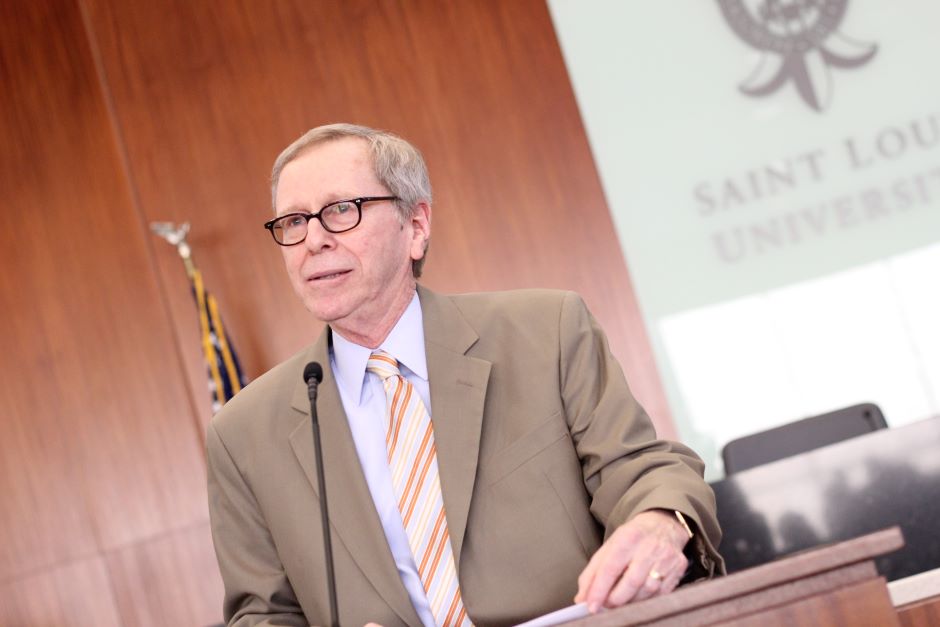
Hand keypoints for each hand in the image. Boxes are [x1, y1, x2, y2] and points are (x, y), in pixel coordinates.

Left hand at [574, 509, 689, 611]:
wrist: (663, 524)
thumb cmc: (632, 539)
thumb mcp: (609, 547)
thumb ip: (593, 572)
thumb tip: (581, 598)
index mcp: (627, 537)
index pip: (610, 568)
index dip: (599, 590)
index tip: (591, 606)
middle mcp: (648, 546)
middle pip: (631, 582)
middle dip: (615, 600)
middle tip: (605, 607)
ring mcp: (666, 558)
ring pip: (647, 591)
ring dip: (631, 603)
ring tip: (621, 603)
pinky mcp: (678, 568)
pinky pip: (661, 593)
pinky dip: (646, 601)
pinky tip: (638, 599)